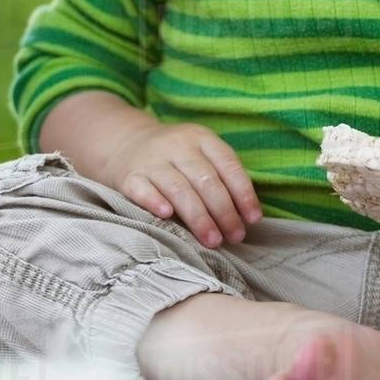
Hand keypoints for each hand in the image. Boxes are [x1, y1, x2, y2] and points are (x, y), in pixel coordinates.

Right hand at [113, 121, 261, 247]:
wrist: (125, 143)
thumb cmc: (176, 159)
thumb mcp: (201, 156)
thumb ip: (222, 179)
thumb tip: (247, 218)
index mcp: (201, 138)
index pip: (228, 164)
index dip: (243, 193)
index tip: (254, 220)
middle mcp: (177, 145)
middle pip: (206, 179)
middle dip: (224, 211)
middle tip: (235, 236)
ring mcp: (152, 160)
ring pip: (179, 188)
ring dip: (199, 217)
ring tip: (213, 241)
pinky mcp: (129, 176)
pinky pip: (143, 190)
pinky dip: (155, 201)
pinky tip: (167, 216)